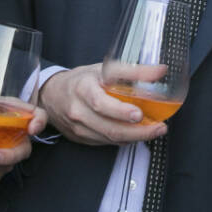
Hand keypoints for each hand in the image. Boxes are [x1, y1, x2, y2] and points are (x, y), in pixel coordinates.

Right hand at [37, 63, 168, 145]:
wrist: (52, 96)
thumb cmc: (81, 80)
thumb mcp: (103, 69)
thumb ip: (132, 71)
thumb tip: (160, 71)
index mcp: (83, 89)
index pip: (101, 103)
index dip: (120, 111)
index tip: (139, 114)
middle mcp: (78, 111)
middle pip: (109, 127)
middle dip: (138, 131)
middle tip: (159, 127)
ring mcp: (79, 128)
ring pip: (109, 138)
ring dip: (134, 137)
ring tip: (154, 131)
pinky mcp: (81, 139)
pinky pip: (106, 143)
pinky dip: (124, 139)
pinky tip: (136, 134)